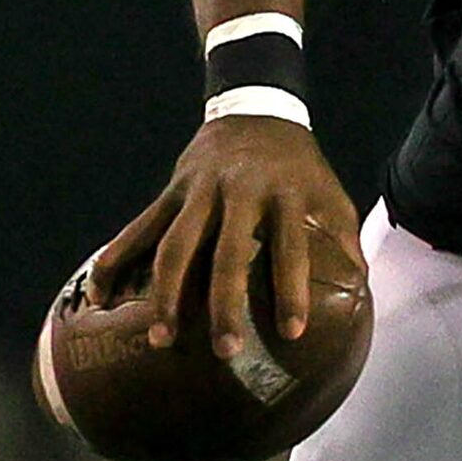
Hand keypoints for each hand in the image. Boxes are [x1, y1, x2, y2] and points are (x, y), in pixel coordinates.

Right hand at [87, 116, 363, 357]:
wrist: (256, 110)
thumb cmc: (301, 166)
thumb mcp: (331, 193)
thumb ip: (344, 239)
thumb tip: (361, 290)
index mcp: (287, 195)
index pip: (291, 248)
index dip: (292, 290)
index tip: (293, 332)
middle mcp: (240, 193)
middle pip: (227, 254)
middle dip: (224, 305)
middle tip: (224, 350)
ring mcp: (200, 191)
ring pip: (175, 246)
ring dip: (165, 294)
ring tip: (161, 339)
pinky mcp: (171, 191)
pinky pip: (137, 230)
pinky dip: (115, 262)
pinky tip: (100, 300)